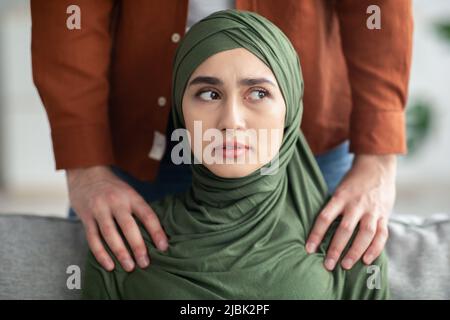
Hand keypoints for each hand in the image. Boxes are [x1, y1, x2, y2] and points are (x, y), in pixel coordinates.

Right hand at [66, 165, 168, 271]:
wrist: (86, 173)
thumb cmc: (114, 188)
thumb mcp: (129, 193)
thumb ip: (138, 211)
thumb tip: (157, 235)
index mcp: (131, 196)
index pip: (147, 215)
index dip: (157, 231)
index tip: (164, 247)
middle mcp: (115, 202)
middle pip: (128, 226)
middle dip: (138, 246)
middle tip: (145, 263)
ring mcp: (99, 209)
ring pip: (109, 234)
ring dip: (120, 253)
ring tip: (130, 267)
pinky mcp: (86, 217)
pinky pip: (93, 238)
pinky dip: (101, 253)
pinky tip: (109, 265)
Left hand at [305, 154, 395, 270]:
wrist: (377, 166)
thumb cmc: (352, 182)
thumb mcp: (339, 190)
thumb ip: (333, 208)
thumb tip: (318, 231)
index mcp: (340, 197)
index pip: (324, 218)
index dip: (316, 235)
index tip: (308, 249)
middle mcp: (356, 204)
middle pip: (345, 229)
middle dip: (335, 249)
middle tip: (328, 265)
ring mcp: (372, 210)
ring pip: (365, 234)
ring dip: (355, 252)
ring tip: (345, 265)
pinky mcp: (384, 215)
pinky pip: (381, 234)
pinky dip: (375, 249)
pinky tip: (366, 260)